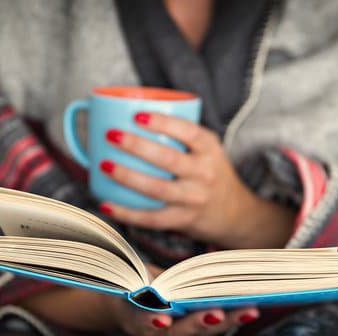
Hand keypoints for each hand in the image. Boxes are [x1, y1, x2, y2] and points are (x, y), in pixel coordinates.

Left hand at [99, 112, 294, 247]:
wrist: (234, 212)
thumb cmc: (209, 172)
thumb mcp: (206, 149)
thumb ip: (179, 134)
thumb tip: (127, 114)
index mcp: (209, 149)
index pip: (189, 132)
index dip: (163, 123)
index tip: (137, 115)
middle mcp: (204, 173)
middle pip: (168, 159)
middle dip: (136, 146)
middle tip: (111, 135)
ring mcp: (194, 198)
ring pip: (157, 188)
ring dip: (127, 176)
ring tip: (104, 164)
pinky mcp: (183, 220)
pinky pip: (152, 218)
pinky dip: (127, 213)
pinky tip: (106, 204)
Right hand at [107, 264, 258, 335]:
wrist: (127, 300)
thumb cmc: (130, 284)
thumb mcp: (129, 279)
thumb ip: (140, 281)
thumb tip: (151, 280)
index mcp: (134, 320)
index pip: (142, 323)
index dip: (152, 322)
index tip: (163, 319)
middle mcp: (156, 335)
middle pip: (180, 332)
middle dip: (199, 322)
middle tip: (216, 314)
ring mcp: (175, 335)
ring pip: (202, 331)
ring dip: (226, 321)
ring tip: (247, 310)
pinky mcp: (191, 330)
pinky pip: (212, 327)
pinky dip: (231, 318)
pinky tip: (250, 308)